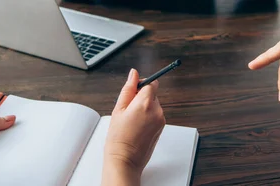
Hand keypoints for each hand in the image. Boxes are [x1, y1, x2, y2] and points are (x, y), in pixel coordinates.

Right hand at [103, 69, 164, 184]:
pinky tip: (137, 127)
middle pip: (153, 94)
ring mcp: (161, 120)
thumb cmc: (118, 138)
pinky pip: (155, 115)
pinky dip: (148, 117)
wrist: (125, 160)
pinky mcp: (162, 127)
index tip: (133, 91)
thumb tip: (134, 73)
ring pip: (154, 105)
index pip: (151, 83)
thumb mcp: (118, 109)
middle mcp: (157, 110)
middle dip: (141, 97)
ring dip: (144, 108)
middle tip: (128, 110)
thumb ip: (128, 89)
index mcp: (145, 103)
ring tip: (131, 121)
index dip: (141, 85)